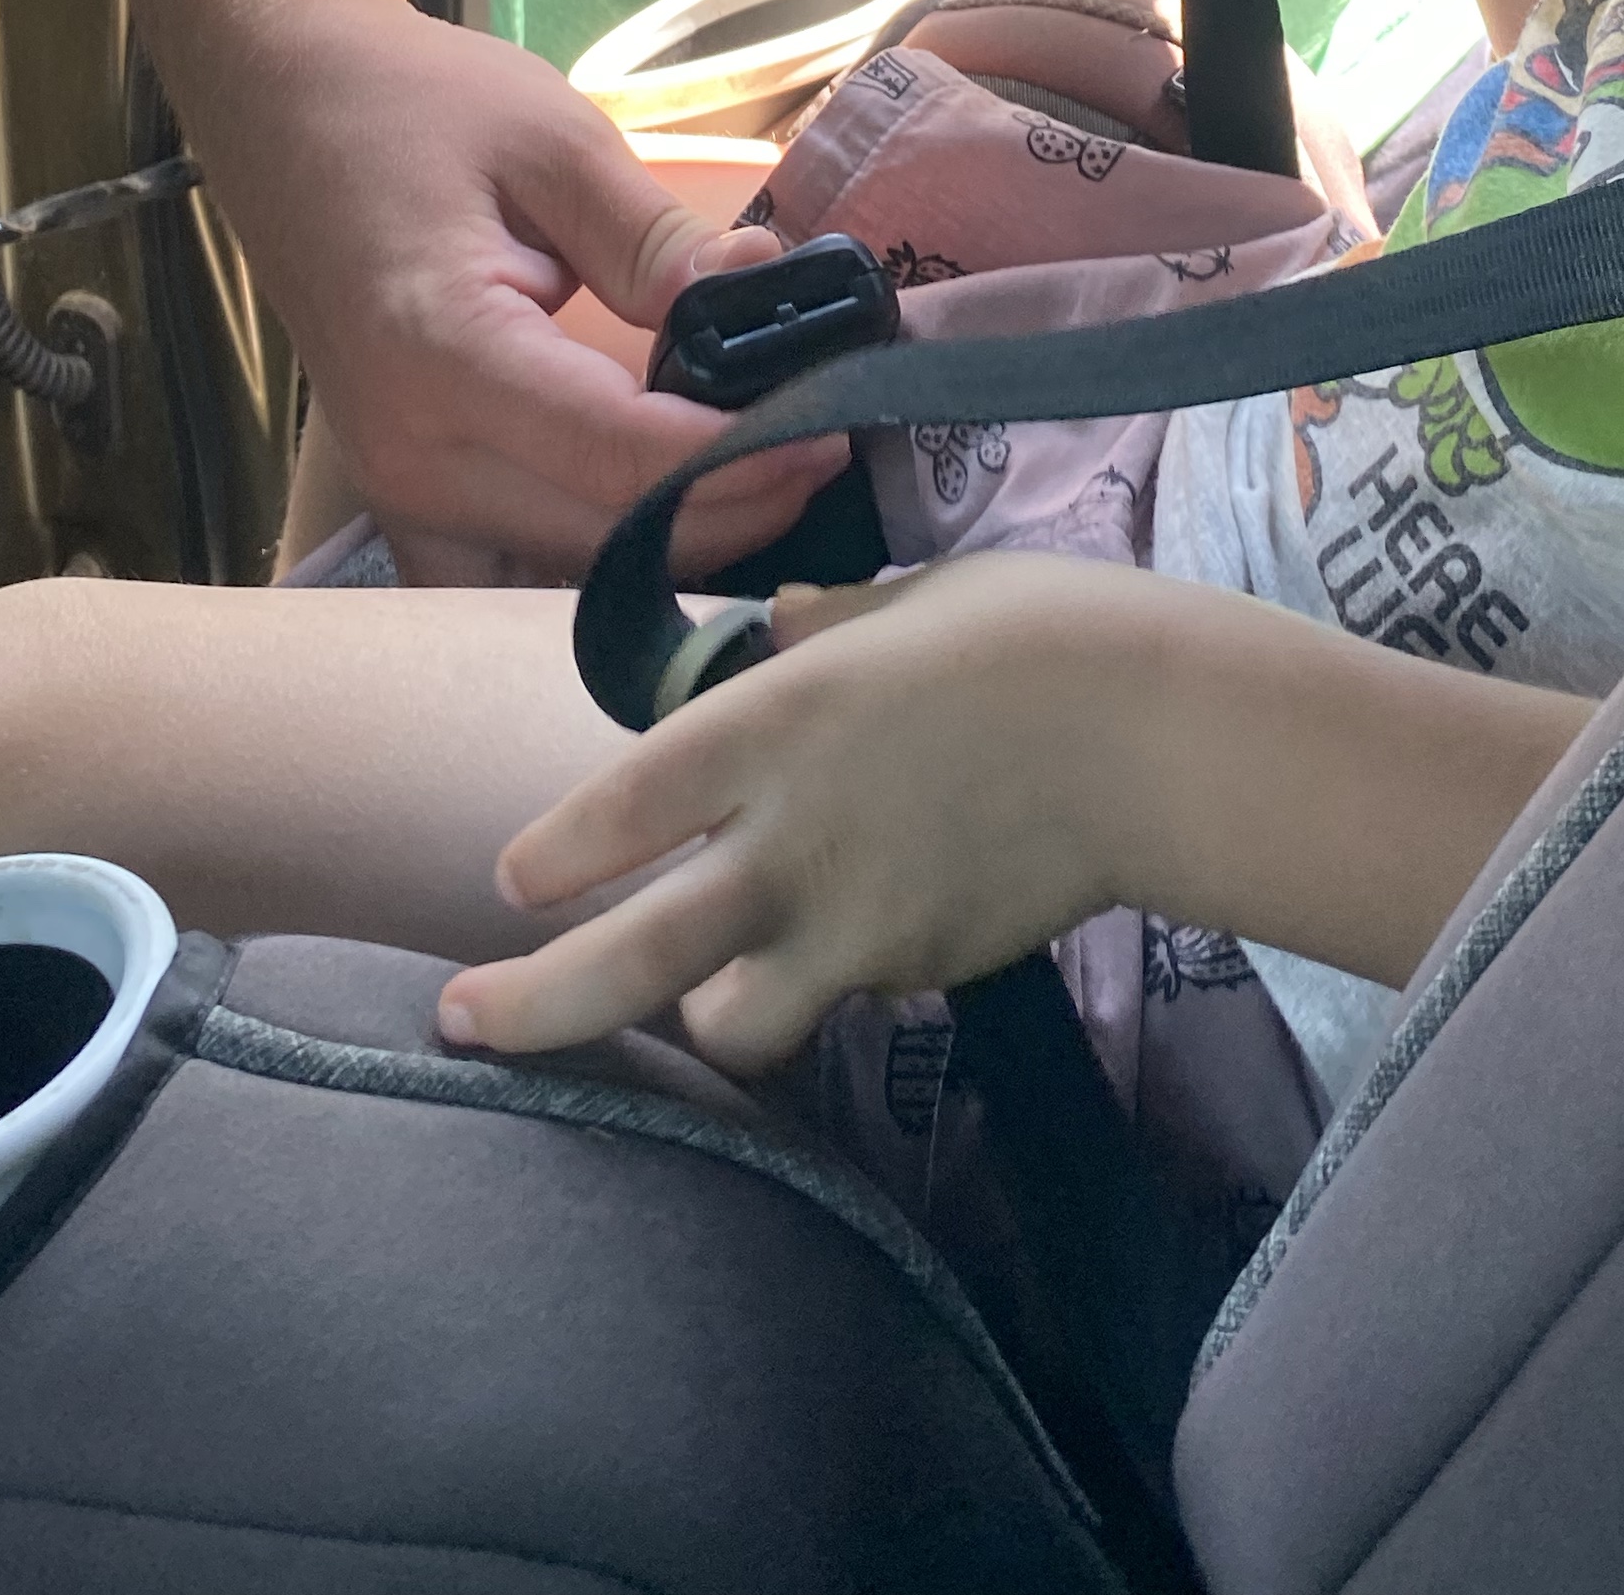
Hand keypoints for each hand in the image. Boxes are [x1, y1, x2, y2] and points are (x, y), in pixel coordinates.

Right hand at [201, 0, 840, 574]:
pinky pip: (511, 575)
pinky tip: (678, 512)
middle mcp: (410, 453)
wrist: (284, 104)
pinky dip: (600, 563)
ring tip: (773, 474)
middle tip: (831, 443)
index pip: (619, 457)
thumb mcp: (551, 140)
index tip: (836, 427)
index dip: (740, 458)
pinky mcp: (403, 498)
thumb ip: (656, 236)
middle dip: (731, 508)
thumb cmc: (412, 105)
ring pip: (563, 577)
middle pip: (601, 537)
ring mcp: (396, 491)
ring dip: (675, 548)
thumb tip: (766, 289)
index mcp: (443, 355)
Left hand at [438, 556, 1141, 1071]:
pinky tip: (860, 943)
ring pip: (730, 1023)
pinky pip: (846, 995)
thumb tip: (776, 626)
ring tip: (693, 1003)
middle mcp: (789, 838)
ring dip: (703, 1016)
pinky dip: (833, 981)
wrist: (1158, 734)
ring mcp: (853, 923)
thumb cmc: (1033, 631)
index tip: (515, 881)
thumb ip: (823, 629)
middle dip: (531, 1006)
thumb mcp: (905, 599)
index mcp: (772, 722)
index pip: (622, 807)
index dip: (556, 855)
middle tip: (465, 1024)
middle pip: (625, 960)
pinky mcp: (920, 972)